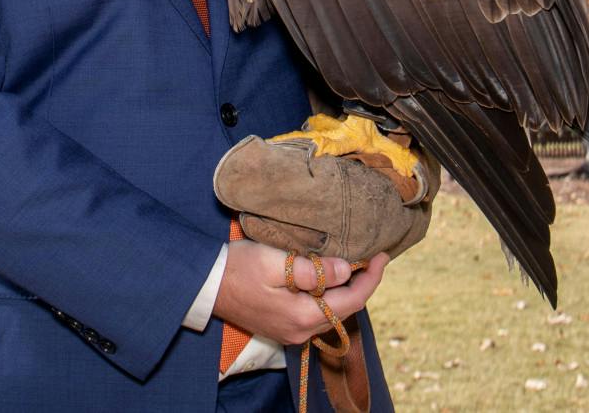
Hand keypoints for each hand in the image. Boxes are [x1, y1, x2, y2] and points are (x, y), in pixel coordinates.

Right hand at [212, 239, 389, 345]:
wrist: (204, 286)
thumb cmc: (237, 268)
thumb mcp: (274, 261)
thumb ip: (312, 269)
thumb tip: (345, 270)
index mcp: (302, 315)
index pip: (352, 300)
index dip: (372, 278)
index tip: (383, 256)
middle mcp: (301, 331)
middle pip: (344, 309)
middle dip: (362, 284)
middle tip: (371, 257)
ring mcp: (291, 332)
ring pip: (331, 312)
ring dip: (345, 290)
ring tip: (354, 264)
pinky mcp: (282, 327)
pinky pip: (316, 313)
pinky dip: (328, 297)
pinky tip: (328, 278)